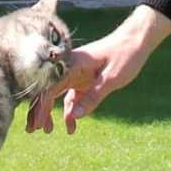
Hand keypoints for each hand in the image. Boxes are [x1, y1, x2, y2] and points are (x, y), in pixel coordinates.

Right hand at [27, 5, 170, 134]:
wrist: (137, 39)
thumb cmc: (125, 55)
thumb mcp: (111, 79)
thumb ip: (93, 98)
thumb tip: (74, 117)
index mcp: (71, 64)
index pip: (49, 87)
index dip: (41, 107)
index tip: (38, 126)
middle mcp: (68, 67)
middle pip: (47, 90)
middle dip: (39, 111)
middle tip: (33, 131)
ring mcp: (74, 73)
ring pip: (55, 94)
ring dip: (51, 112)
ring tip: (49, 131)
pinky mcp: (82, 78)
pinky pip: (71, 96)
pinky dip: (70, 110)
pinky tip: (72, 126)